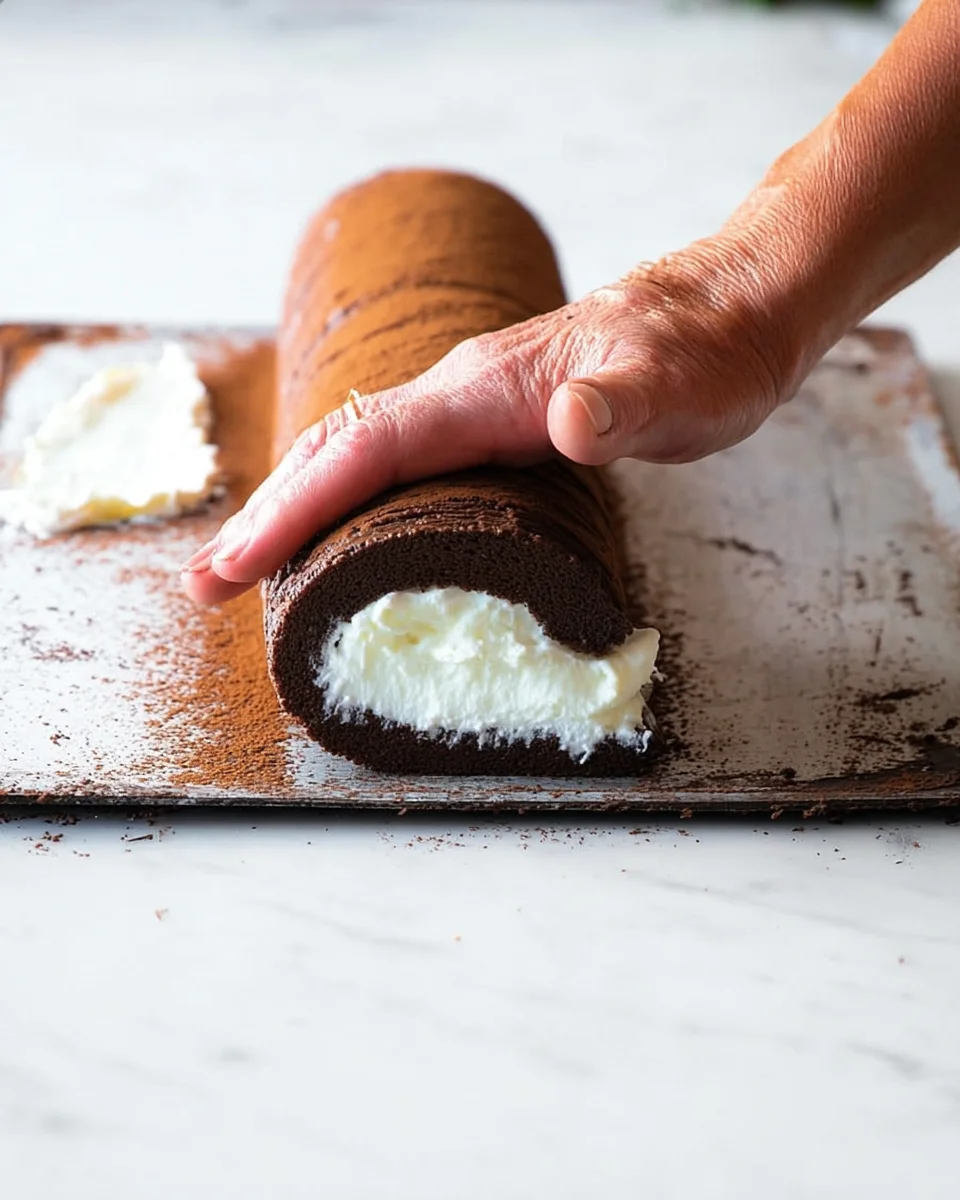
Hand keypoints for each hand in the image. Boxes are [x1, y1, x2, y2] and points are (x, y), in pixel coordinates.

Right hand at [181, 238, 804, 606]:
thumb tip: (570, 423)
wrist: (731, 309)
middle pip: (336, 449)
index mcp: (487, 389)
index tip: (237, 563)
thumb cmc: (706, 355)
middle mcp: (462, 391)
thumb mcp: (679, 387)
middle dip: (267, 515)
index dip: (297, 507)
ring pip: (356, 452)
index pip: (368, 448)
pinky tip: (338, 529)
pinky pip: (392, 459)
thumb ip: (623, 404)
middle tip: (207, 584)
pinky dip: (344, 496)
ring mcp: (471, 403)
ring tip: (246, 565)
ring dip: (293, 506)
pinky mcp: (489, 420)